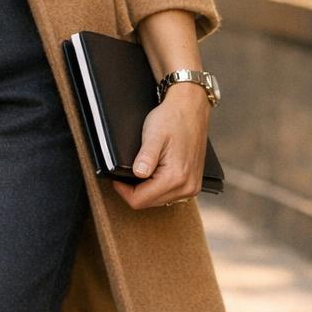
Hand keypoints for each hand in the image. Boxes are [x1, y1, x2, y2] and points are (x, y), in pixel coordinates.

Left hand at [109, 82, 209, 209]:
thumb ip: (146, 156)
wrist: (191, 108)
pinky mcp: (194, 183)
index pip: (140, 200)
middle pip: (149, 203)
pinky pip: (170, 194)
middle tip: (129, 170)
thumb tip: (138, 174)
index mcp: (176, 178)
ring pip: (159, 200)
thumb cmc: (172, 118)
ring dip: (147, 189)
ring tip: (143, 168)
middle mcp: (188, 187)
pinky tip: (155, 172)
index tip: (117, 178)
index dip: (123, 191)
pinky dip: (158, 187)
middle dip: (135, 190)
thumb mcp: (154, 134)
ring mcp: (192, 187)